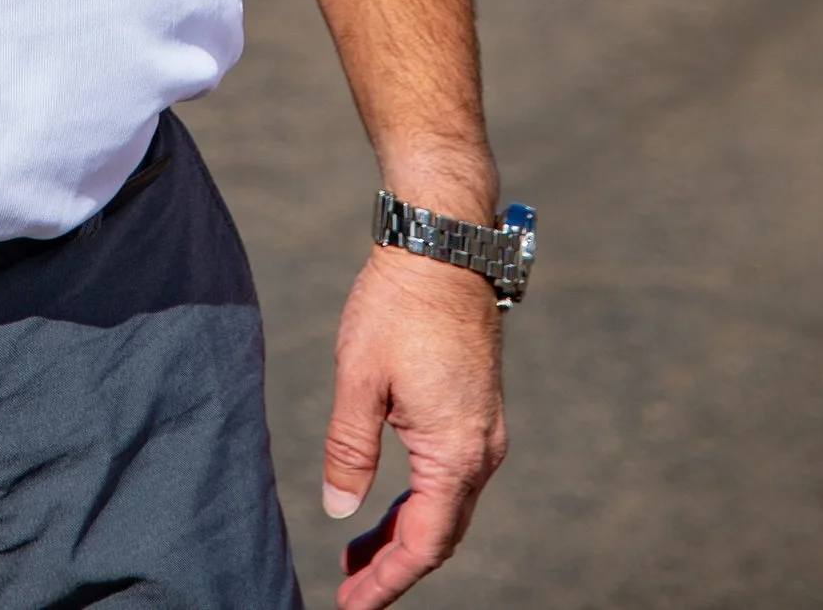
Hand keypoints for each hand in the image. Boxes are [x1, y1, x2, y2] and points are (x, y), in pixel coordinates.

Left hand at [320, 247, 506, 609]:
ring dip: (406, 535)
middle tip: (349, 589)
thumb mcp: (359, 378)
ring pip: (447, 507)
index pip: (424, 543)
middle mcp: (481, 450)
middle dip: (394, 566)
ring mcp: (484, 431)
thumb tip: (338, 509)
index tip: (352, 604)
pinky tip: (389, 504)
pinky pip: (452, 478)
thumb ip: (348, 449)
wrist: (442, 247)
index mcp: (455, 452)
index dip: (388, 580)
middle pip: (440, 534)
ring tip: (359, 555)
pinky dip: (420, 502)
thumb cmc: (398, 307)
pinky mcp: (478, 411)